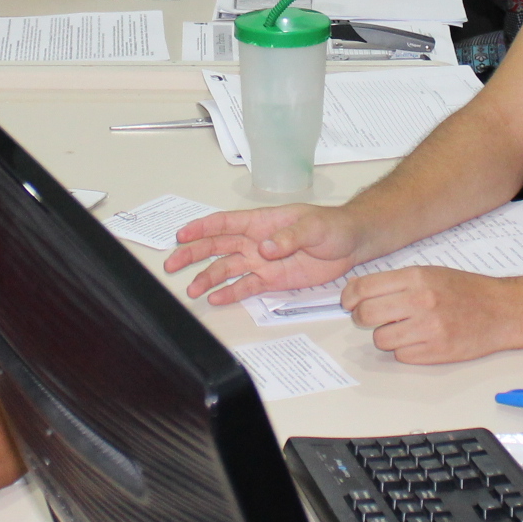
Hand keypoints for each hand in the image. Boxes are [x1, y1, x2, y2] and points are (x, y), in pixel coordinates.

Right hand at [164, 203, 374, 301]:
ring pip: (226, 270)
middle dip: (193, 254)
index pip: (223, 224)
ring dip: (208, 278)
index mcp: (260, 222)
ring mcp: (261, 262)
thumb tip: (264, 247)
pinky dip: (230, 293)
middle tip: (172, 264)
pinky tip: (214, 299)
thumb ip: (288, 237)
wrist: (351, 244)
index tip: (181, 235)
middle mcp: (254, 242)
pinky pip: (245, 287)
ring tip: (192, 290)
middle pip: (216, 247)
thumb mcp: (312, 226)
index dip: (201, 229)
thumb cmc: (331, 226)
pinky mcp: (271, 280)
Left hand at [341, 266, 522, 363]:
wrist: (502, 311)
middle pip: (367, 315)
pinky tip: (418, 339)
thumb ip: (396, 282)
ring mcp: (429, 328)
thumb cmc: (465, 291)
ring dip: (385, 336)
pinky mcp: (437, 352)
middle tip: (369, 318)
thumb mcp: (430, 273)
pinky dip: (404, 350)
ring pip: (381, 339)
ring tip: (401, 328)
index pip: (365, 288)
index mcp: (417, 278)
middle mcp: (421, 301)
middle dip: (363, 318)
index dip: (350, 297)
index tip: (350, 302)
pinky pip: (401, 356)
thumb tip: (357, 291)